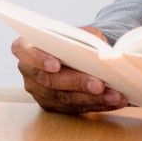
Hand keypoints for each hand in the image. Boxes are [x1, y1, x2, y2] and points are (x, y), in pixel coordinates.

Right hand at [11, 34, 127, 114]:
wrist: (73, 55)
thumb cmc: (72, 40)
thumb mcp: (78, 32)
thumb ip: (86, 36)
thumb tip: (101, 47)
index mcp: (26, 47)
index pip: (25, 53)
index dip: (39, 60)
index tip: (56, 65)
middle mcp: (29, 71)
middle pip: (50, 81)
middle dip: (77, 83)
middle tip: (100, 84)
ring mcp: (39, 92)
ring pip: (65, 99)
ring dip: (93, 99)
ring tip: (115, 96)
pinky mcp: (53, 106)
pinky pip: (75, 108)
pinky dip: (98, 105)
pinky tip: (115, 101)